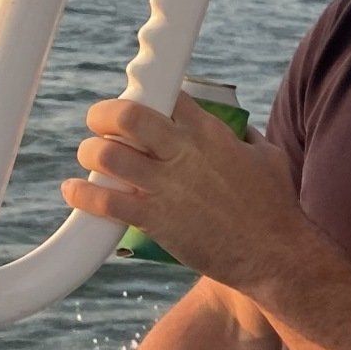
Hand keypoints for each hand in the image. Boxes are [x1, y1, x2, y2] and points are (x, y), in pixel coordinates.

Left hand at [63, 93, 304, 296]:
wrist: (276, 255)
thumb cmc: (277, 208)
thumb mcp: (269, 157)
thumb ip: (246, 137)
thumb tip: (237, 129)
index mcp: (211, 133)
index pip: (167, 95)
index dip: (148, 94)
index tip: (141, 104)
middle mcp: (184, 153)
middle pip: (126, 115)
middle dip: (103, 114)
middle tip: (100, 124)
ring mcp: (168, 186)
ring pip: (106, 156)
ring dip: (90, 154)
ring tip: (91, 159)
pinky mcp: (156, 219)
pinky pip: (105, 202)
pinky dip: (81, 195)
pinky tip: (73, 192)